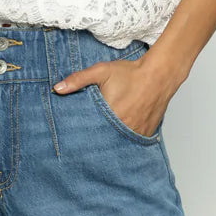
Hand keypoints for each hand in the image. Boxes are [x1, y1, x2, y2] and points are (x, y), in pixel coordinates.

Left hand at [52, 53, 171, 136]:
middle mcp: (125, 127)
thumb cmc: (131, 73)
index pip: (92, 133)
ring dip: (112, 140)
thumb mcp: (101, 72)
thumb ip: (78, 80)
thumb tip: (57, 88)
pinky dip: (126, 139)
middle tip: (89, 140)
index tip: (77, 138)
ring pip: (120, 143)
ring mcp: (137, 132)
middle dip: (98, 139)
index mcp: (111, 115)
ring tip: (105, 138)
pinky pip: (133, 142)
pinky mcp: (147, 133)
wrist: (159, 74)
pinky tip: (120, 134)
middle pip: (106, 140)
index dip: (85, 135)